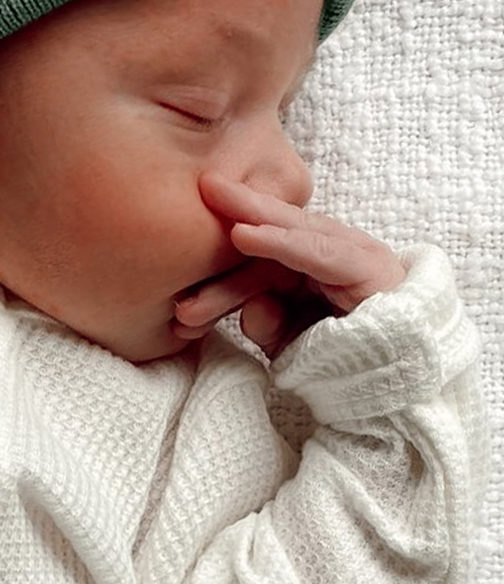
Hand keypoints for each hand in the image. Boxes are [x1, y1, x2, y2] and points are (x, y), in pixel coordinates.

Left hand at [172, 173, 406, 356]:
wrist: (399, 387)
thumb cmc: (338, 361)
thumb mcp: (289, 341)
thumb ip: (266, 323)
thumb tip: (250, 310)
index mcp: (308, 260)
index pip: (264, 239)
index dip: (228, 223)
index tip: (183, 211)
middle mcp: (329, 249)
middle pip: (275, 228)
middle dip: (235, 209)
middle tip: (192, 197)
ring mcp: (352, 254)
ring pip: (292, 234)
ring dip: (252, 226)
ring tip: (215, 206)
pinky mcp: (369, 268)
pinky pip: (318, 250)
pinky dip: (281, 242)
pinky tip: (246, 234)